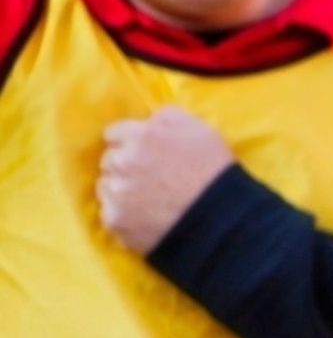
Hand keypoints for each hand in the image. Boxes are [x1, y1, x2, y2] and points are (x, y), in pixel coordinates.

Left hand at [96, 106, 237, 252]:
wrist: (221, 218)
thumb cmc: (213, 170)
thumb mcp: (199, 129)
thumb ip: (166, 117)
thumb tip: (148, 120)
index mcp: (140, 136)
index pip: (113, 133)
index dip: (130, 142)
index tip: (145, 153)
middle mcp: (121, 161)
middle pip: (108, 160)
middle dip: (124, 166)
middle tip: (149, 177)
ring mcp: (116, 193)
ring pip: (105, 187)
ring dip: (121, 190)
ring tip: (147, 200)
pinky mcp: (115, 221)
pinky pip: (110, 214)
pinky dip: (124, 215)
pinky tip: (145, 217)